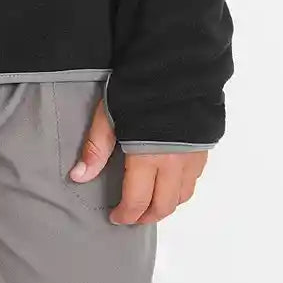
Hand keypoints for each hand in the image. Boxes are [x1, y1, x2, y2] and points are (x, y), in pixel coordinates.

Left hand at [68, 91, 208, 224]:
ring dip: (166, 204)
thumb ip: (96, 148)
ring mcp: (192, 156)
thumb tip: (79, 177)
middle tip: (132, 216)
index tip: (115, 217)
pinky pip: (194, 179)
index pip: (137, 201)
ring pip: (182, 196)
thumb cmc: (138, 88)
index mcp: (148, 157)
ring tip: (150, 202)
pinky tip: (169, 181)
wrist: (174, 66)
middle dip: (147, 216)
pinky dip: (181, 188)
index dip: (125, 214)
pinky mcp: (203, 146)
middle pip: (163, 205)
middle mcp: (174, 163)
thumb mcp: (108, 115)